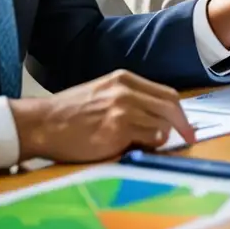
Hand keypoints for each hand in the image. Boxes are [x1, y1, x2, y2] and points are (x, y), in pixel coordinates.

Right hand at [9, 70, 194, 162]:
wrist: (40, 124)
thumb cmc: (68, 113)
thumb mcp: (102, 93)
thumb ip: (130, 100)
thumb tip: (158, 118)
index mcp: (124, 79)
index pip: (166, 93)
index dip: (181, 112)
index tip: (187, 126)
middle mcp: (127, 92)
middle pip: (170, 107)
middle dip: (183, 125)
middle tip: (189, 138)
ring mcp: (123, 111)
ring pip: (160, 125)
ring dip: (160, 138)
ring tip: (144, 144)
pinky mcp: (117, 131)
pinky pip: (148, 140)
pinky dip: (148, 146)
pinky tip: (135, 148)